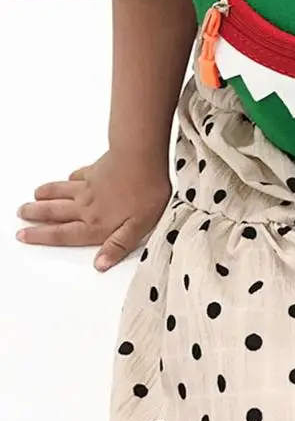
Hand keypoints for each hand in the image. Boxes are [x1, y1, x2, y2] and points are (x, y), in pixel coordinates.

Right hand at [16, 149, 171, 271]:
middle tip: (22, 212)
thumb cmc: (146, 191)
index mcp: (97, 223)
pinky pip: (80, 174)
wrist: (141, 156)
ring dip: (47, 194)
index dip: (43, 236)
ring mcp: (91, 185)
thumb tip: (101, 264)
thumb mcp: (139, 226)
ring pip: (63, 192)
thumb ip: (119, 245)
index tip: (25, 235)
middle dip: (37, 214)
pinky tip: (68, 177)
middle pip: (57, 211)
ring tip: (35, 196)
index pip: (64, 233)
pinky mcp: (98, 168)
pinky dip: (70, 177)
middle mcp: (88, 205)